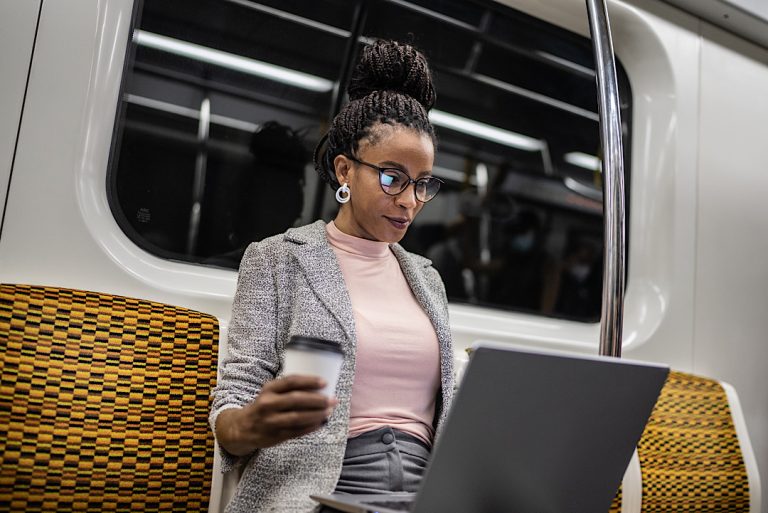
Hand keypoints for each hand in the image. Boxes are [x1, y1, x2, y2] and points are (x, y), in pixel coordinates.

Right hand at [216, 375, 336, 454]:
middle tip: (332, 400)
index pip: (291, 381)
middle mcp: (268, 404)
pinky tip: (320, 423)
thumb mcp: (270, 393)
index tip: (325, 383)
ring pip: (298, 417)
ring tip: (329, 411)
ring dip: (316, 414)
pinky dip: (311, 427)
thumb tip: (319, 389)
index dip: (309, 381)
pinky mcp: (274, 436)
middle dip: (317, 400)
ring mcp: (270, 421)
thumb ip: (288, 390)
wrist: (242, 428)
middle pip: (296, 400)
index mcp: (268, 389)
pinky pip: (296, 432)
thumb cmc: (263, 406)